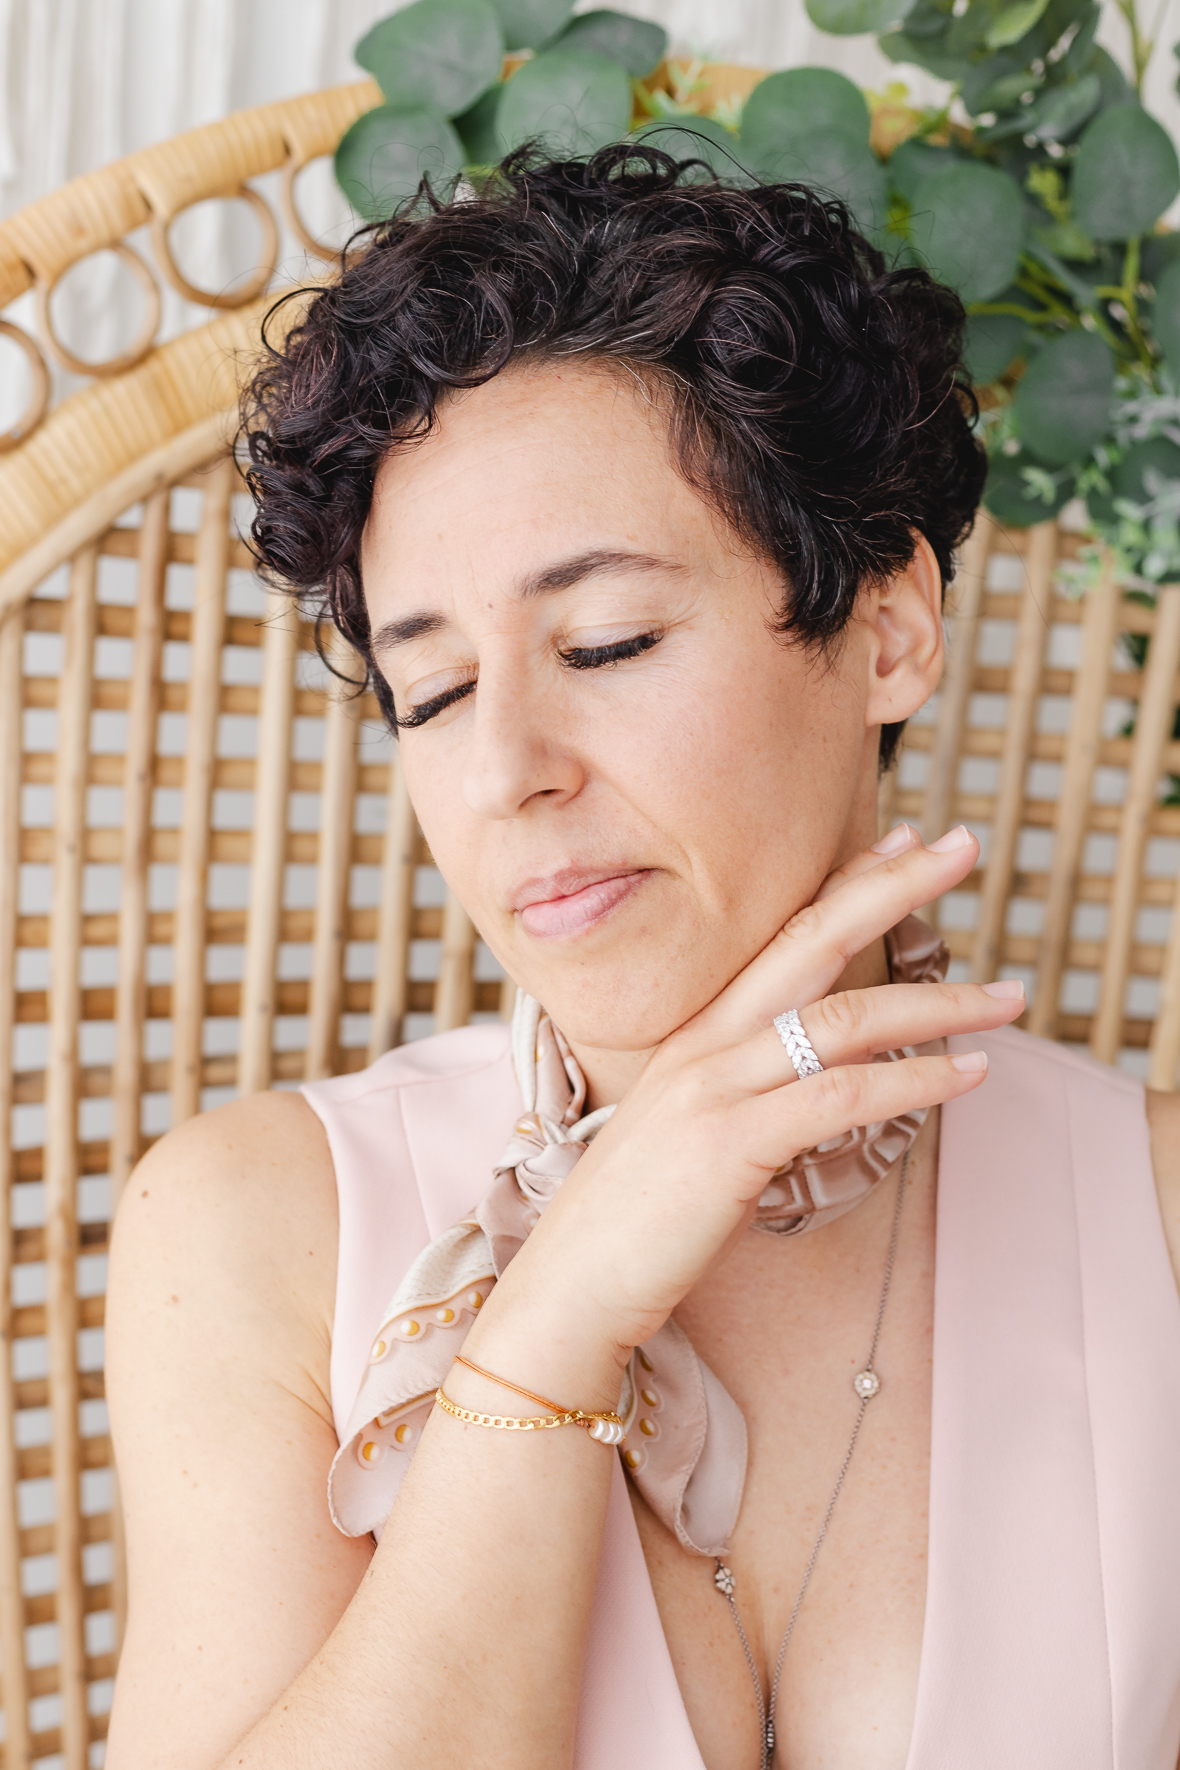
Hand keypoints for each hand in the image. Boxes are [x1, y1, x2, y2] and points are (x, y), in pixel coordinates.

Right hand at [471, 825, 1020, 1377]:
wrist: (571, 1282)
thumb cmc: (634, 1219)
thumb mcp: (686, 1132)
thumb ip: (738, 1093)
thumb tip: (806, 1085)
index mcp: (695, 1032)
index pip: (782, 934)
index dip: (847, 883)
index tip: (905, 844)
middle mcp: (705, 1041)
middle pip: (814, 940)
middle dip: (894, 887)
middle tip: (964, 845)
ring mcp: (715, 1087)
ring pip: (845, 1018)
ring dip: (941, 1004)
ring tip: (1009, 998)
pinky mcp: (733, 1142)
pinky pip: (844, 1095)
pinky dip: (917, 1079)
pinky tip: (969, 1073)